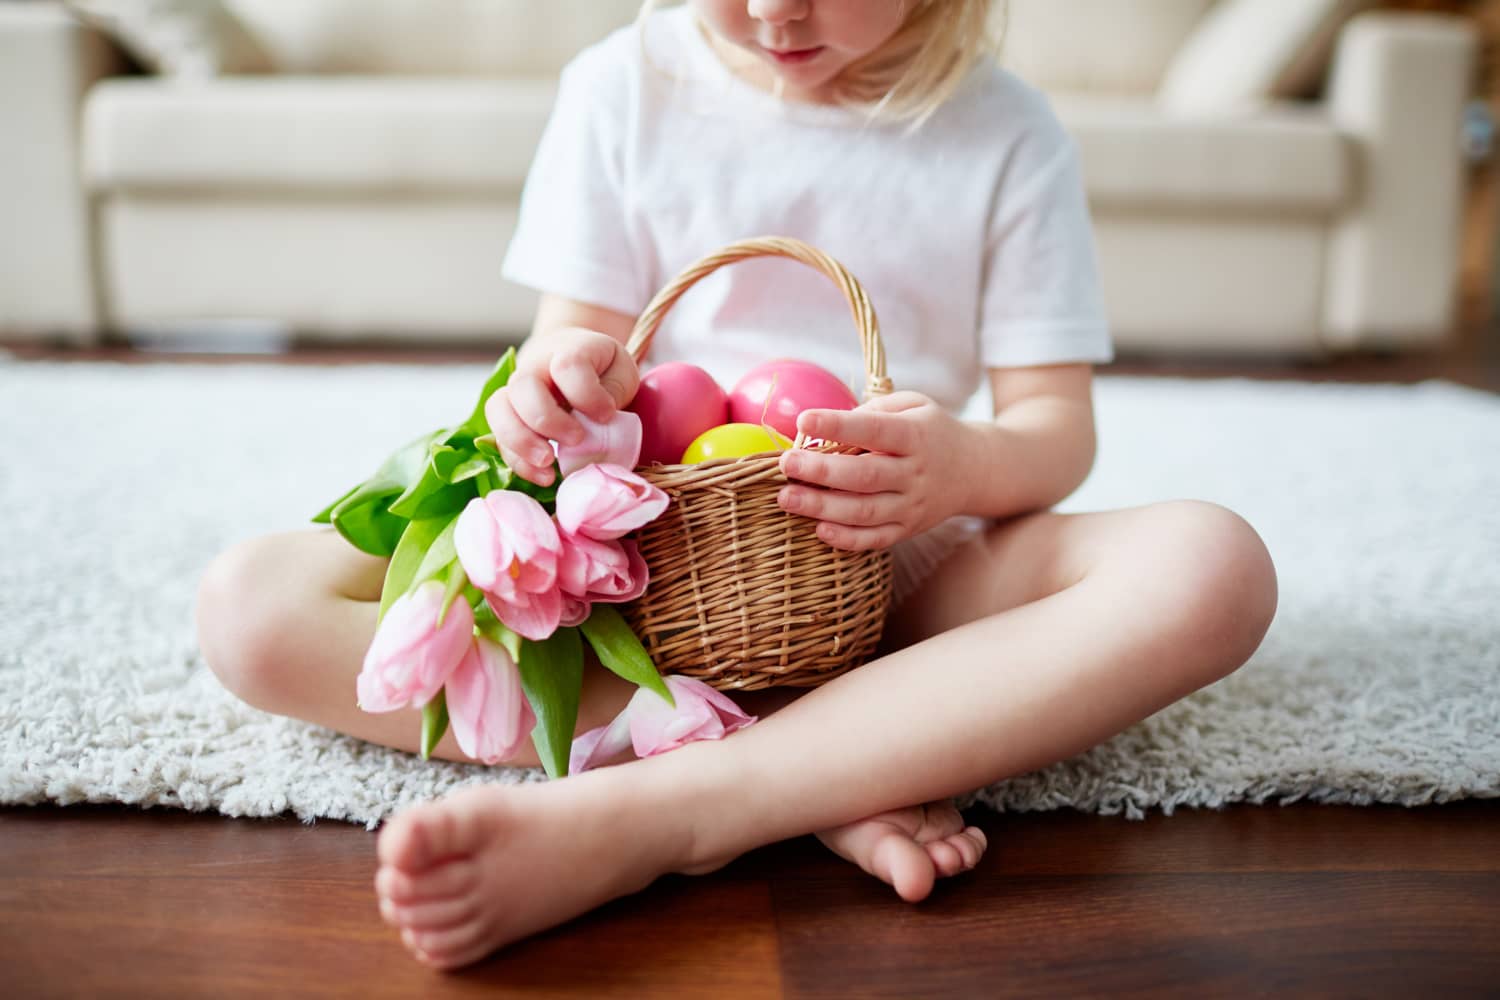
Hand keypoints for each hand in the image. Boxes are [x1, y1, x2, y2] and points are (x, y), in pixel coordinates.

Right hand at [484, 327, 639, 485]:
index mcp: (567, 351)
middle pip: (522, 385)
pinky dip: (520, 462)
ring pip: (497, 410)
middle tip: (576, 439)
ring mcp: (515, 393)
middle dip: (546, 418)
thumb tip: (601, 418)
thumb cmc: (599, 370)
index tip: (607, 413)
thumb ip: (614, 389)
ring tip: (548, 463)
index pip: (568, 365)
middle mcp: (533, 369)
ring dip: (521, 441)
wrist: (567, 360)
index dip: (586, 393)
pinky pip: (500, 440)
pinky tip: (545, 476)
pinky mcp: (508, 420)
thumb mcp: (620, 371)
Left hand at [775, 391, 973, 550]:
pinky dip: (847, 539)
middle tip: (786, 464)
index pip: (875, 430)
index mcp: (916, 435)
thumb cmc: (930, 431)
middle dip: (821, 471)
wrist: (974, 470)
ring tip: (786, 499)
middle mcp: (915, 473)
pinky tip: (818, 529)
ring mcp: (912, 505)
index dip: (838, 426)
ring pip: (865, 512)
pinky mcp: (908, 529)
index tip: (804, 420)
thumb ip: (875, 410)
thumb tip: (828, 426)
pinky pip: (876, 539)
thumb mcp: (914, 405)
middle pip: (865, 476)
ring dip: (823, 507)